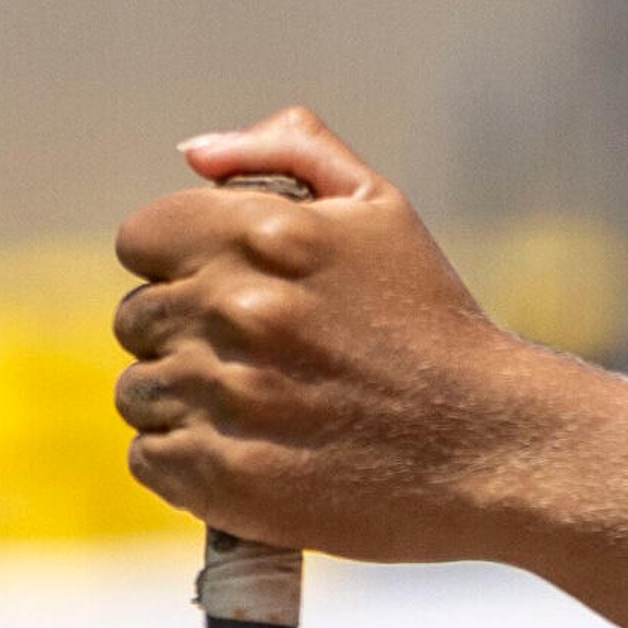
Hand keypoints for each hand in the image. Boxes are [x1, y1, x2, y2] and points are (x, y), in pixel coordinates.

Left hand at [114, 107, 583, 562]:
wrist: (491, 442)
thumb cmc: (432, 323)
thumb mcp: (382, 209)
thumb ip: (290, 152)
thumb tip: (192, 154)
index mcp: (268, 235)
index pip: (142, 238)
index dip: (180, 263)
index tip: (230, 292)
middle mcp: (238, 310)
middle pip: (135, 318)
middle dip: (187, 333)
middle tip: (264, 358)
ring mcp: (226, 396)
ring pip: (139, 391)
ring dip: (186, 400)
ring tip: (263, 408)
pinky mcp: (222, 476)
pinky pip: (150, 458)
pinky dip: (188, 460)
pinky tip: (252, 450)